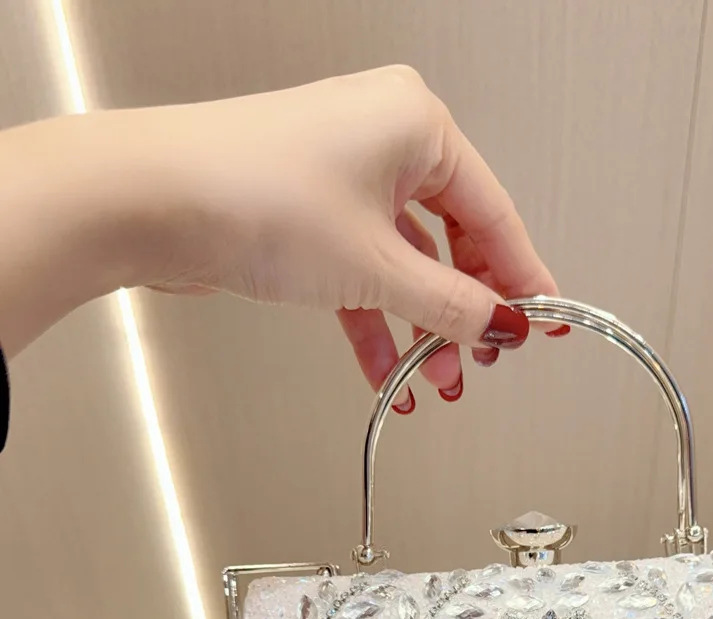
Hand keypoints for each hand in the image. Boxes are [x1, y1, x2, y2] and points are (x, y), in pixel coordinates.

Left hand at [0, 67, 560, 407]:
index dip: (524, 279)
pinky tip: (387, 374)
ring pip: (405, 262)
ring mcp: (342, 174)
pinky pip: (362, 269)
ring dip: (421, 329)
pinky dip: (376, 320)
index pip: (495, 214)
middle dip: (465, 314)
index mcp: (418, 125)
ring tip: (435, 384)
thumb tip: (502, 327)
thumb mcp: (377, 268)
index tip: (545, 324)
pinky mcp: (306, 210)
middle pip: (452, 239)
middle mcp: (383, 138)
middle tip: (482, 362)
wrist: (152, 202)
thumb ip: (453, 307)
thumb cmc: (257, 198)